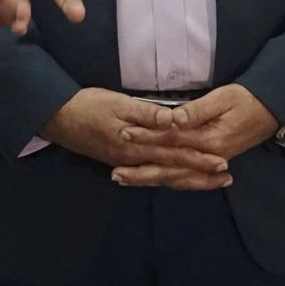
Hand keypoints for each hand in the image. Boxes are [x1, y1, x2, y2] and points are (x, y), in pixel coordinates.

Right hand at [40, 88, 231, 187]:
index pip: (175, 152)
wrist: (59, 118)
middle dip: (200, 174)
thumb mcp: (117, 103)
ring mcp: (128, 164)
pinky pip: (151, 176)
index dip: (199, 157)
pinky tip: (179, 181)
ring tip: (211, 182)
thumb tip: (173, 120)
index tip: (221, 162)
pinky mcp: (122, 163)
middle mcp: (135, 159)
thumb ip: (146, 113)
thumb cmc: (89, 105)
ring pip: (164, 176)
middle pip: (173, 169)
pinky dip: (168, 179)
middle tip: (225, 178)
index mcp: (137, 144)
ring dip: (188, 180)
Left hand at [112, 84, 276, 187]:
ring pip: (176, 177)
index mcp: (208, 140)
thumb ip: (197, 110)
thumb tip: (173, 119)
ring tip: (125, 180)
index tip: (124, 132)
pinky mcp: (211, 163)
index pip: (171, 140)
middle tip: (115, 173)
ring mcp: (210, 163)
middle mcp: (207, 157)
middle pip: (169, 168)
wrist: (272, 110)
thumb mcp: (223, 98)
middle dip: (141, 170)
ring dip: (150, 179)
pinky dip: (168, 181)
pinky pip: (187, 178)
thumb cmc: (247, 99)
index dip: (146, 136)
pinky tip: (153, 182)